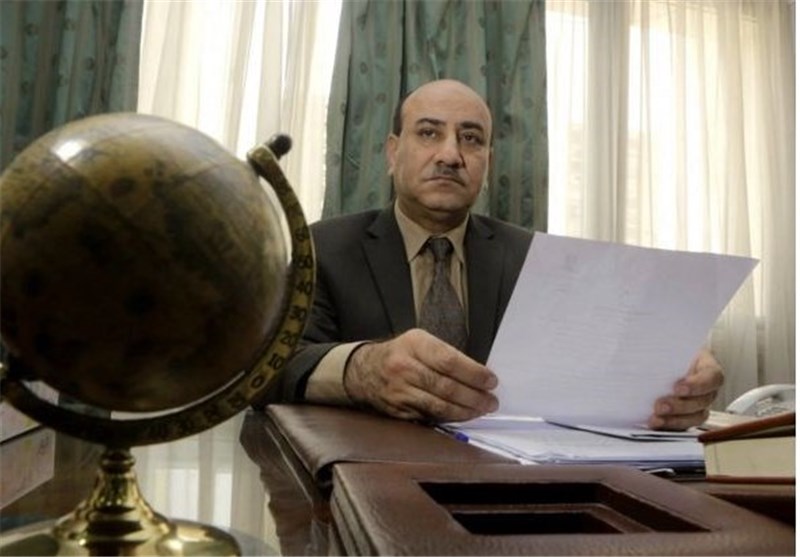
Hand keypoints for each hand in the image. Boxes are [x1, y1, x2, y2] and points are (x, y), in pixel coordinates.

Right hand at [342, 328, 497, 421]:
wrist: (363, 370)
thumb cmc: (400, 354)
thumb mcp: (419, 341)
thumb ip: (445, 354)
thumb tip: (478, 375)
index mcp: (414, 344)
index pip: (449, 361)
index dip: (473, 373)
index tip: (491, 381)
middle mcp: (404, 367)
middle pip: (446, 386)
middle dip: (474, 396)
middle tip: (491, 401)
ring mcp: (399, 391)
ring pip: (438, 406)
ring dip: (465, 411)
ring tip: (482, 410)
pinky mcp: (398, 410)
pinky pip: (429, 417)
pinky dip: (449, 419)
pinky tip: (462, 416)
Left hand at [648, 348, 723, 429]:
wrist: (665, 357)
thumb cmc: (671, 351)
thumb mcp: (672, 345)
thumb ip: (665, 347)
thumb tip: (641, 348)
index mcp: (707, 369)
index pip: (712, 378)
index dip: (698, 385)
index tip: (678, 387)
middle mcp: (706, 389)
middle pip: (702, 402)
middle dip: (681, 406)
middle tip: (661, 405)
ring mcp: (697, 404)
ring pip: (695, 417)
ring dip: (675, 420)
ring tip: (656, 418)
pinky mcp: (685, 415)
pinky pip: (682, 426)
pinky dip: (669, 427)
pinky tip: (655, 424)